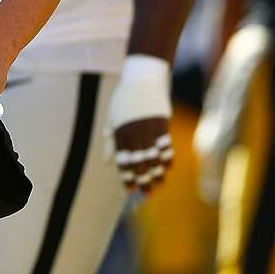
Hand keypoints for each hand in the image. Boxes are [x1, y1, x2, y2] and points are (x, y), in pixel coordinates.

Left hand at [108, 54, 172, 194]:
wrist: (142, 78)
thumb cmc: (124, 99)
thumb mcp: (113, 117)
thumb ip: (111, 141)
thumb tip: (107, 162)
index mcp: (119, 132)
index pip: (123, 161)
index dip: (126, 177)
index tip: (129, 190)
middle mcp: (134, 133)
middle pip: (139, 163)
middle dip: (143, 181)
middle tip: (146, 194)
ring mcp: (149, 129)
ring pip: (154, 158)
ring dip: (157, 174)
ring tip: (158, 186)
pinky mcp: (162, 124)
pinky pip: (166, 146)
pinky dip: (167, 159)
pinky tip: (167, 169)